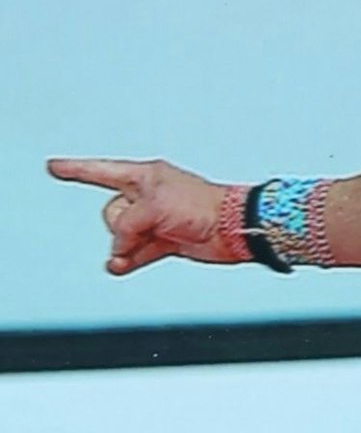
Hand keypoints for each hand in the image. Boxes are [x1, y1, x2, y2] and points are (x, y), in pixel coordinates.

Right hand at [47, 157, 242, 275]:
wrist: (234, 228)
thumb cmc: (202, 205)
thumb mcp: (153, 207)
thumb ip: (126, 225)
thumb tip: (120, 250)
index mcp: (145, 176)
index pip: (101, 171)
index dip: (75, 169)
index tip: (53, 166)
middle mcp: (147, 197)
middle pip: (111, 213)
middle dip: (121, 226)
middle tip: (150, 224)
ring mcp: (155, 220)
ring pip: (120, 238)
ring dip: (125, 248)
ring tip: (148, 245)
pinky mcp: (164, 242)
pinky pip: (133, 254)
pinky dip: (127, 261)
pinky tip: (122, 266)